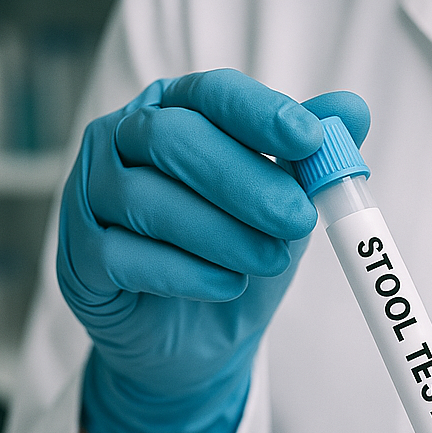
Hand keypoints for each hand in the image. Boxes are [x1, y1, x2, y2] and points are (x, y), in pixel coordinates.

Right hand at [57, 69, 368, 432]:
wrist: (197, 338)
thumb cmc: (237, 250)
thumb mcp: (284, 202)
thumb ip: (310, 156)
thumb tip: (352, 110)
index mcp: (174, 111)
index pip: (210, 93)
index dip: (259, 113)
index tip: (309, 139)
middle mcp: (120, 142)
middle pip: (170, 138)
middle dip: (243, 179)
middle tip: (298, 218)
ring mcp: (89, 197)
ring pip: (144, 199)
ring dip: (220, 232)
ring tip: (270, 259)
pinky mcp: (79, 258)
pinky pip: (123, 255)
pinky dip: (185, 272)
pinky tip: (226, 285)